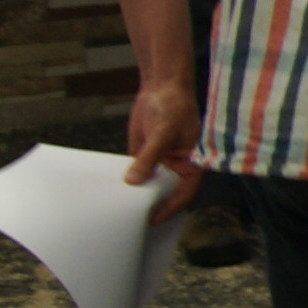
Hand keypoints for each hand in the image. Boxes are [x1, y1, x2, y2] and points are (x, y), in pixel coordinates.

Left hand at [123, 80, 204, 223]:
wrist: (161, 88)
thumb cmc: (174, 107)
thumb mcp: (162, 134)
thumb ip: (148, 158)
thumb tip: (134, 181)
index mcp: (192, 164)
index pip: (183, 193)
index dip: (170, 207)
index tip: (154, 219)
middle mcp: (177, 167)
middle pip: (166, 192)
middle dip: (153, 204)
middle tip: (136, 220)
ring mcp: (160, 162)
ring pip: (149, 184)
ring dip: (138, 194)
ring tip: (123, 210)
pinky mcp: (144, 156)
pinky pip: (136, 172)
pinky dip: (127, 180)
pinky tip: (115, 189)